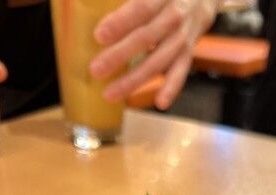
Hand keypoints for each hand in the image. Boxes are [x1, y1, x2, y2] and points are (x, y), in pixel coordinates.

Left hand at [89, 0, 219, 109]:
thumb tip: (87, 3)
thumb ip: (126, 0)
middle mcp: (174, 15)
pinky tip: (160, 103)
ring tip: (110, 94)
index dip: (120, 22)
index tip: (99, 36)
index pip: (141, 8)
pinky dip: (171, 89)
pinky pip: (180, 73)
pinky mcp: (188, 53)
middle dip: (119, 56)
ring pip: (158, 61)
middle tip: (95, 70)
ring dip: (134, 80)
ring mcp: (183, 37)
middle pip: (146, 38)